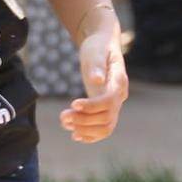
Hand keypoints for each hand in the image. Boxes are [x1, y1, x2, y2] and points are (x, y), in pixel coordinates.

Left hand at [58, 12, 126, 143]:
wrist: (102, 46)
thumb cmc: (98, 46)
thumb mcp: (96, 51)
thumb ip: (97, 65)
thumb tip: (96, 80)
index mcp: (119, 81)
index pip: (109, 101)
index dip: (92, 106)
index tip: (73, 104)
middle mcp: (119, 95)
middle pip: (107, 118)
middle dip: (84, 120)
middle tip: (63, 117)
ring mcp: (114, 104)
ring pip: (106, 127)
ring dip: (85, 130)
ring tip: (64, 123)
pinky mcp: (105, 108)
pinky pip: (103, 128)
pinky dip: (90, 135)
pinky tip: (75, 135)